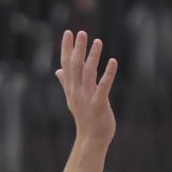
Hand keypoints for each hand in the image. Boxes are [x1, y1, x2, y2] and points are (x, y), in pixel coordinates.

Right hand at [55, 29, 116, 145]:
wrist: (91, 139)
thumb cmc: (84, 117)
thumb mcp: (72, 98)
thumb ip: (66, 83)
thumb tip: (58, 70)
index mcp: (71, 88)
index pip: (66, 64)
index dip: (67, 48)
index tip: (68, 33)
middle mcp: (76, 91)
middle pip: (75, 66)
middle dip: (78, 48)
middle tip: (81, 32)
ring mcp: (87, 98)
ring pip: (88, 73)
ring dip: (92, 56)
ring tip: (98, 41)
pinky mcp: (98, 104)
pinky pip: (103, 87)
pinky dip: (108, 74)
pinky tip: (113, 61)